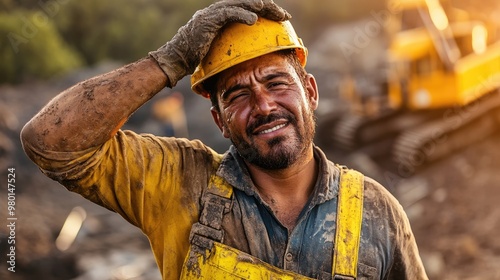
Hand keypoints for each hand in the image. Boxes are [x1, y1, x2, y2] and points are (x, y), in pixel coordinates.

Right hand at [149, 0, 289, 86]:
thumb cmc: (195, 57)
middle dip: (269, 7)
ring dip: (260, 8)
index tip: (281, 17)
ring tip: (276, 12)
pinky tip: (254, 19)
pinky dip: (242, 15)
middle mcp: (218, 10)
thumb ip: (232, 43)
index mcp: (222, 15)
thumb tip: (249, 52)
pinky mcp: (208, 20)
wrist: (176, 59)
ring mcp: (212, 13)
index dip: (266, 10)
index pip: (248, 7)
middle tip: (285, 15)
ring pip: (241, 4)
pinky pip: (228, 14)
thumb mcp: (219, 49)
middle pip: (248, 2)